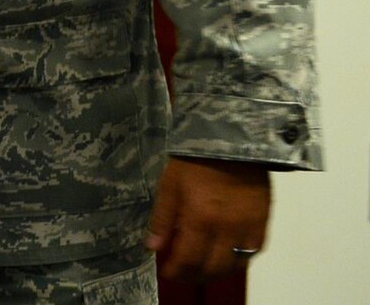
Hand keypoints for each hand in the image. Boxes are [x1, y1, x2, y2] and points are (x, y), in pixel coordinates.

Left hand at [146, 157, 269, 281]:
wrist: (231, 142)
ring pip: (235, 265)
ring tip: (202, 269)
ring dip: (217, 271)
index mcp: (200, 219)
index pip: (189, 259)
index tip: (167, 273)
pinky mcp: (263, 222)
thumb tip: (153, 247)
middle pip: (213, 267)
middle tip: (183, 273)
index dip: (177, 271)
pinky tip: (226, 256)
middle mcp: (227, 229)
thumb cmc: (194, 161)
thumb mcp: (170, 185)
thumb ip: (162, 218)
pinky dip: (239, 260)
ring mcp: (248, 228)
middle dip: (195, 275)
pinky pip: (253, 252)